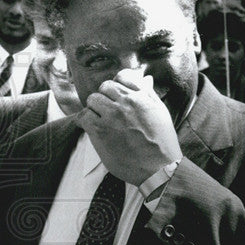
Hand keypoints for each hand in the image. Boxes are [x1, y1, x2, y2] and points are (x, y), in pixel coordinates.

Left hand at [76, 69, 181, 185]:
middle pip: (104, 87)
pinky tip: (90, 127)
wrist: (158, 167)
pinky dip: (84, 121)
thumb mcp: (160, 112)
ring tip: (99, 120)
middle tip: (106, 111)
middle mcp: (125, 102)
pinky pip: (83, 116)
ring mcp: (112, 115)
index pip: (121, 76)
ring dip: (94, 108)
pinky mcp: (100, 130)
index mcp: (141, 96)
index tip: (115, 96)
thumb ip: (149, 94)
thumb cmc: (162, 143)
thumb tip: (145, 79)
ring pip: (92, 100)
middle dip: (105, 98)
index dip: (116, 86)